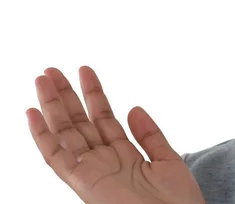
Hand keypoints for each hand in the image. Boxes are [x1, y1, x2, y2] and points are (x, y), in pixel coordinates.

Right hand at [26, 66, 205, 203]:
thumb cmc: (177, 203)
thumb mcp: (168, 161)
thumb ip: (150, 135)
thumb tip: (133, 107)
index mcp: (125, 155)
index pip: (103, 118)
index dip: (93, 94)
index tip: (85, 71)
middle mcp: (104, 162)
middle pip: (79, 122)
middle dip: (66, 96)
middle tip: (52, 69)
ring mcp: (92, 172)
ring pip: (65, 133)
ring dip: (52, 106)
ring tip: (42, 78)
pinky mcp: (84, 184)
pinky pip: (57, 158)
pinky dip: (42, 137)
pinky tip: (32, 114)